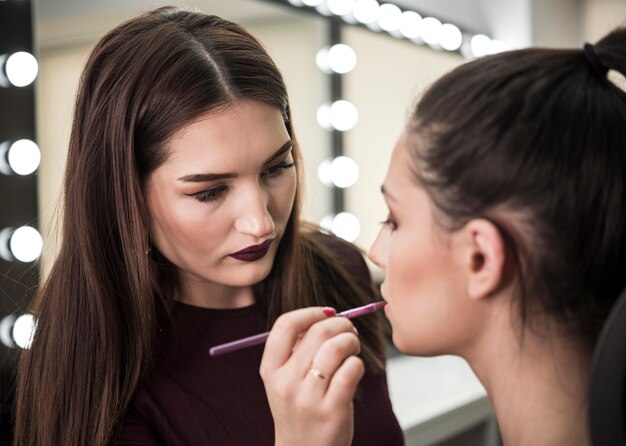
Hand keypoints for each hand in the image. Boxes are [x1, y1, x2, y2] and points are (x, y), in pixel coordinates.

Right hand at [260, 307, 363, 445]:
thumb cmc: (299, 410)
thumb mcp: (284, 380)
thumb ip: (296, 350)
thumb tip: (326, 315)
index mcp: (270, 370)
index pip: (285, 325)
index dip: (310, 312)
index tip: (326, 313)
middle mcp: (286, 382)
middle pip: (317, 332)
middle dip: (341, 324)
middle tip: (349, 331)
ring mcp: (308, 398)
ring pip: (336, 348)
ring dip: (351, 341)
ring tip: (353, 348)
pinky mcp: (332, 410)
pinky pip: (351, 370)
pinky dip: (358, 363)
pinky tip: (355, 369)